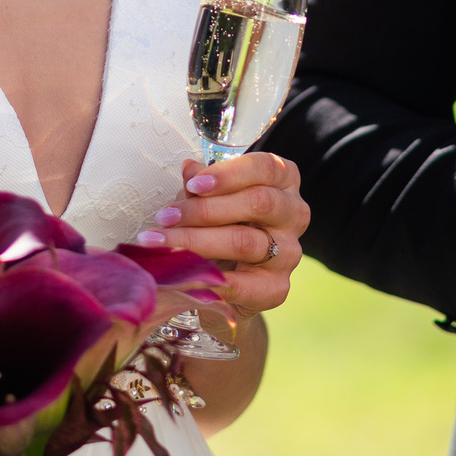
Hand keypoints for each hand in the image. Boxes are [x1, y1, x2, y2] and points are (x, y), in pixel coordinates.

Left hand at [142, 152, 308, 317]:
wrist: (225, 282)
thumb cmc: (220, 227)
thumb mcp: (208, 200)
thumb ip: (201, 185)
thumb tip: (189, 169)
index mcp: (284, 182)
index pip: (266, 168)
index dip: (228, 174)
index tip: (192, 184)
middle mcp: (295, 214)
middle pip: (258, 203)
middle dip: (205, 210)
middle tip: (165, 217)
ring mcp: (290, 253)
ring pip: (245, 241)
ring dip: (196, 241)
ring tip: (161, 243)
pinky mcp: (277, 288)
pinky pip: (243, 284)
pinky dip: (209, 280)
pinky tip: (181, 277)